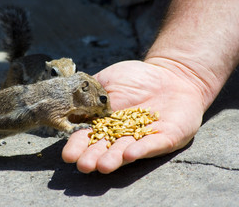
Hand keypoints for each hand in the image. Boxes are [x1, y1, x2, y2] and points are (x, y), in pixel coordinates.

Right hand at [62, 59, 205, 173]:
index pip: (88, 137)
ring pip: (127, 150)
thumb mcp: (108, 81)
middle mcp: (122, 135)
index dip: (78, 146)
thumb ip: (90, 94)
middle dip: (94, 157)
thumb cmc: (135, 77)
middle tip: (84, 166)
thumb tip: (69, 106)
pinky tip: (130, 154)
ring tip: (103, 166)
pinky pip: (154, 144)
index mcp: (106, 123)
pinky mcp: (167, 137)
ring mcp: (144, 137)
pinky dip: (142, 149)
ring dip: (115, 159)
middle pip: (106, 148)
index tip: (68, 155)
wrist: (171, 73)